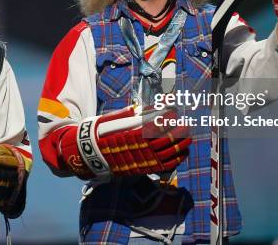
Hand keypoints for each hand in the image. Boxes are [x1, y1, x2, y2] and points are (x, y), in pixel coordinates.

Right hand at [58, 107, 190, 178]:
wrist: (90, 154)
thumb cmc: (101, 132)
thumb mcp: (112, 119)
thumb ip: (131, 114)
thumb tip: (150, 107)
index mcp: (129, 135)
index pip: (152, 126)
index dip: (165, 119)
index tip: (173, 112)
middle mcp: (136, 149)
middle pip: (162, 140)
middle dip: (176, 132)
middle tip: (185, 124)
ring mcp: (140, 160)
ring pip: (165, 154)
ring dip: (179, 145)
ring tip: (187, 137)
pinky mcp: (142, 168)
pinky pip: (163, 166)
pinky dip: (175, 159)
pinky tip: (182, 152)